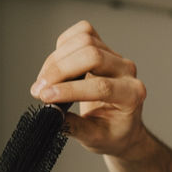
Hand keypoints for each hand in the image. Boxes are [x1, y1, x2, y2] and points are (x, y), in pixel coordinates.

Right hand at [30, 20, 149, 157]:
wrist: (121, 124)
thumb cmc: (112, 132)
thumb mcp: (95, 139)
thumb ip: (75, 128)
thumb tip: (51, 115)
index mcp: (132, 95)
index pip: (101, 86)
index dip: (70, 90)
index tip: (46, 98)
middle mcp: (126, 71)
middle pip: (92, 55)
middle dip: (60, 70)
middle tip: (40, 90)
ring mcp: (115, 56)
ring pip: (84, 41)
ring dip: (56, 59)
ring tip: (43, 82)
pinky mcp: (103, 46)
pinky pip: (82, 32)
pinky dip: (62, 46)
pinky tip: (55, 65)